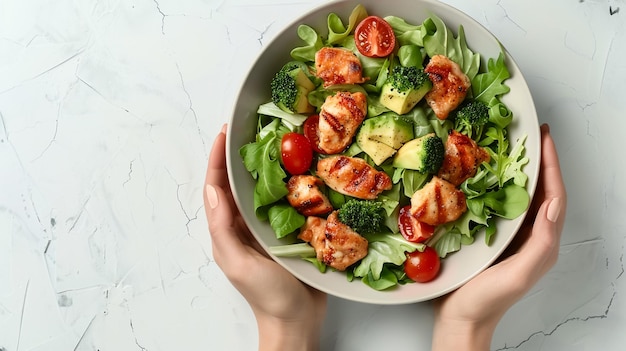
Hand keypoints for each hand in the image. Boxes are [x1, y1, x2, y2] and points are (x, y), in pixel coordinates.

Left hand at [204, 125, 326, 350]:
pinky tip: (304, 169)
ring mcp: (268, 227)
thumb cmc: (267, 297)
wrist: (297, 321)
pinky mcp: (291, 231)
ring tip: (278, 140)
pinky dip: (292, 183)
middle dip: (243, 155)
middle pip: (240, 182)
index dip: (217, 159)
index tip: (224, 132)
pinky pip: (289, 201)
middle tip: (254, 128)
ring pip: (264, 189)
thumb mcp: (238, 263)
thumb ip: (223, 228)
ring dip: (268, 165)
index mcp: (228, 229)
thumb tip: (214, 189)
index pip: (217, 187)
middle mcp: (246, 224)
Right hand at [432, 124, 566, 349]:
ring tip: (512, 146)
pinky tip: (486, 174)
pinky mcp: (491, 237)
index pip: (553, 195)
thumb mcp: (518, 274)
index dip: (551, 165)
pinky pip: (500, 204)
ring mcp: (511, 236)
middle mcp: (530, 235)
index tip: (543, 138)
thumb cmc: (487, 300)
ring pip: (521, 195)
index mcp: (542, 242)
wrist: (460, 318)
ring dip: (520, 169)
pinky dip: (498, 185)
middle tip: (531, 134)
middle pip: (541, 190)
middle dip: (539, 161)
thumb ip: (541, 242)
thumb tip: (554, 205)